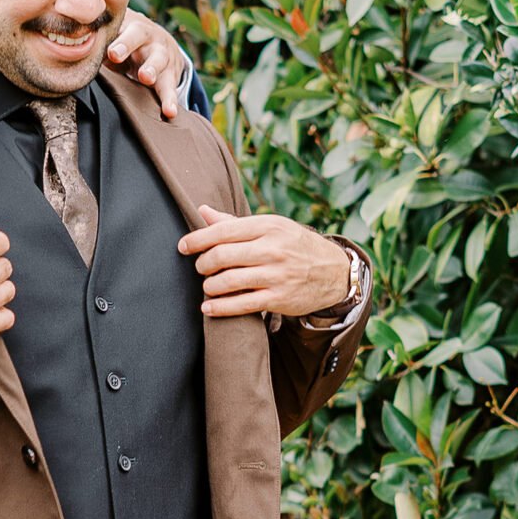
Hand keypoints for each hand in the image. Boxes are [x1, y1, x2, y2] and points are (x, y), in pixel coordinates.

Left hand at [105, 11, 189, 119]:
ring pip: (159, 61)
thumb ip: (99, 45)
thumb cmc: (128, 41)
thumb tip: (73, 58)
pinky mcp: (171, 75)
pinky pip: (170, 87)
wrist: (161, 43)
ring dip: (153, 70)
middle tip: (122, 59)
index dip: (120, 41)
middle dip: (130, 48)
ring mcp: (162, 55)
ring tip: (147, 79)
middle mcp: (148, 38)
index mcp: (132, 28)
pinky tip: (170, 111)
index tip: (111, 53)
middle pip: (141, 39)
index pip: (125, 30)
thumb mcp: (116, 37)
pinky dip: (170, 99)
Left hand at [180, 206, 352, 318]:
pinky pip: (241, 305)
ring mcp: (277, 275)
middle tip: (200, 268)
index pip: (223, 230)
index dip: (197, 239)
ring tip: (208, 286)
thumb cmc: (294, 245)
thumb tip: (202, 210)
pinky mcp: (279, 299)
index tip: (183, 246)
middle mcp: (273, 248)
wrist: (333, 272)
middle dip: (203, 264)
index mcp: (268, 225)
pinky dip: (219, 308)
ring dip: (209, 286)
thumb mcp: (271, 227)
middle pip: (222, 256)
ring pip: (229, 281)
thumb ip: (235, 222)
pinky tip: (208, 308)